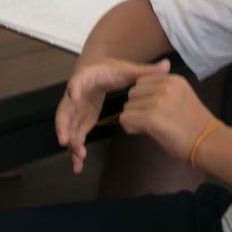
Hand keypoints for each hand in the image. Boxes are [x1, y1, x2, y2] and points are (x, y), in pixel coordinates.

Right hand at [55, 58, 170, 173]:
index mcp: (88, 78)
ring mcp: (76, 110)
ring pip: (68, 128)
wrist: (98, 71)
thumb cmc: (111, 70)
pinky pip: (75, 137)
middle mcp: (77, 95)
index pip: (78, 81)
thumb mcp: (127, 69)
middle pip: (65, 110)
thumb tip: (167, 64)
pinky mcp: (80, 121)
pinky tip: (78, 166)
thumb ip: (146, 70)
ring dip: (71, 142)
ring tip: (79, 156)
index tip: (74, 96)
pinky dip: (75, 151)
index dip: (75, 88)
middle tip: (66, 139)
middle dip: (64, 125)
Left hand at [120, 73, 217, 163]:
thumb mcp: (182, 98)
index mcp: (173, 80)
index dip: (144, 98)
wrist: (209, 142)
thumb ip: (163, 92)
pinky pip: (125, 119)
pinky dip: (131, 127)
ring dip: (134, 119)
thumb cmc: (195, 125)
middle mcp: (165, 86)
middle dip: (137, 107)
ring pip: (127, 107)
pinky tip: (145, 132)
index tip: (156, 110)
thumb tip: (138, 97)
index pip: (141, 82)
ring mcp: (158, 100)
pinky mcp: (151, 116)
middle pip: (132, 93)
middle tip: (152, 121)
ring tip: (151, 128)